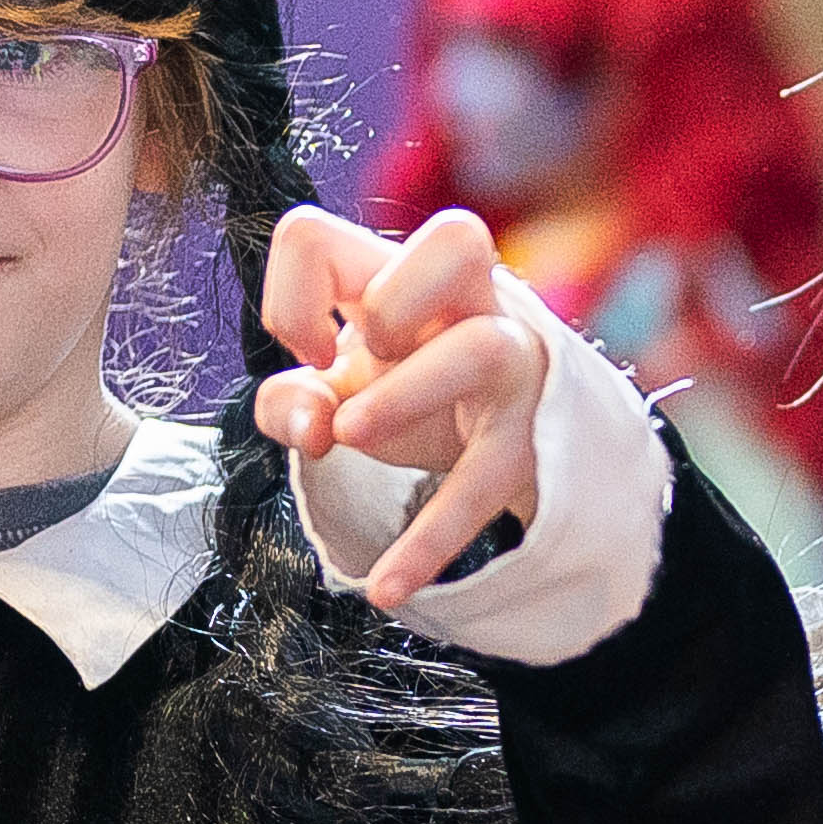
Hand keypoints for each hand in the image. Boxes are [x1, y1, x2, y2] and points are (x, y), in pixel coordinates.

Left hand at [254, 205, 545, 600]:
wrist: (517, 440)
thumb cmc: (416, 388)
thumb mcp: (344, 386)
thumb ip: (291, 401)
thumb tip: (312, 428)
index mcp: (405, 274)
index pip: (316, 236)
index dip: (292, 296)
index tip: (309, 350)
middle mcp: (473, 304)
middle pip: (459, 238)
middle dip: (392, 301)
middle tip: (371, 354)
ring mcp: (514, 369)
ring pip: (481, 350)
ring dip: (405, 394)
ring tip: (352, 436)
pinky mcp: (531, 444)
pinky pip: (485, 487)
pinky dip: (430, 542)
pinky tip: (386, 588)